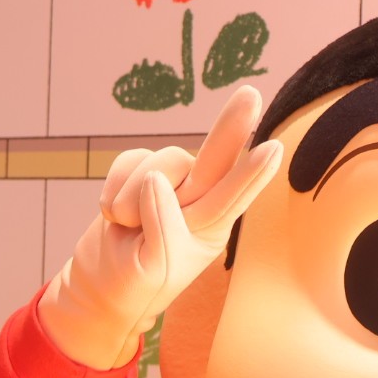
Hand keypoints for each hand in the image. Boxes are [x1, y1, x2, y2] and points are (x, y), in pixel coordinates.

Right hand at [38, 87, 282, 370]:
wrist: (102, 282)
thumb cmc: (139, 283)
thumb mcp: (155, 267)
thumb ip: (162, 227)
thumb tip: (155, 179)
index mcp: (212, 226)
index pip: (232, 198)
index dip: (251, 174)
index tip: (274, 148)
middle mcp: (198, 197)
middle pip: (214, 157)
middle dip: (231, 126)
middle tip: (251, 94)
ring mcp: (170, 179)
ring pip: (155, 166)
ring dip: (131, 200)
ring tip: (128, 227)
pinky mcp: (140, 168)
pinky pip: (126, 162)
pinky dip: (112, 191)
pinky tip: (115, 215)